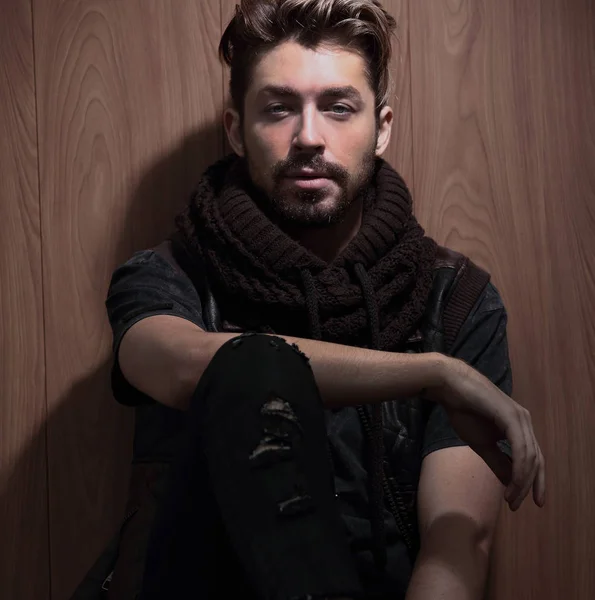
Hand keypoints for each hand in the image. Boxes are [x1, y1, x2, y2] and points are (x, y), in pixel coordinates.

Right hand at [427, 356, 545, 511]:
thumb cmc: (463, 410)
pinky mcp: (512, 417)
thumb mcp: (481, 443)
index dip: (531, 482)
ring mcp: (520, 418)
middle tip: (515, 505)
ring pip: (530, 457)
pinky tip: (512, 482)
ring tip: (511, 497)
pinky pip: (521, 448)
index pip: (533, 459)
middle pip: (536, 461)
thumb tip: (510, 483)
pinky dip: (519, 468)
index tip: (521, 502)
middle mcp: (524, 422)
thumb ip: (497, 461)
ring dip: (522, 481)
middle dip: (528, 486)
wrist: (450, 387)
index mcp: (518, 427)